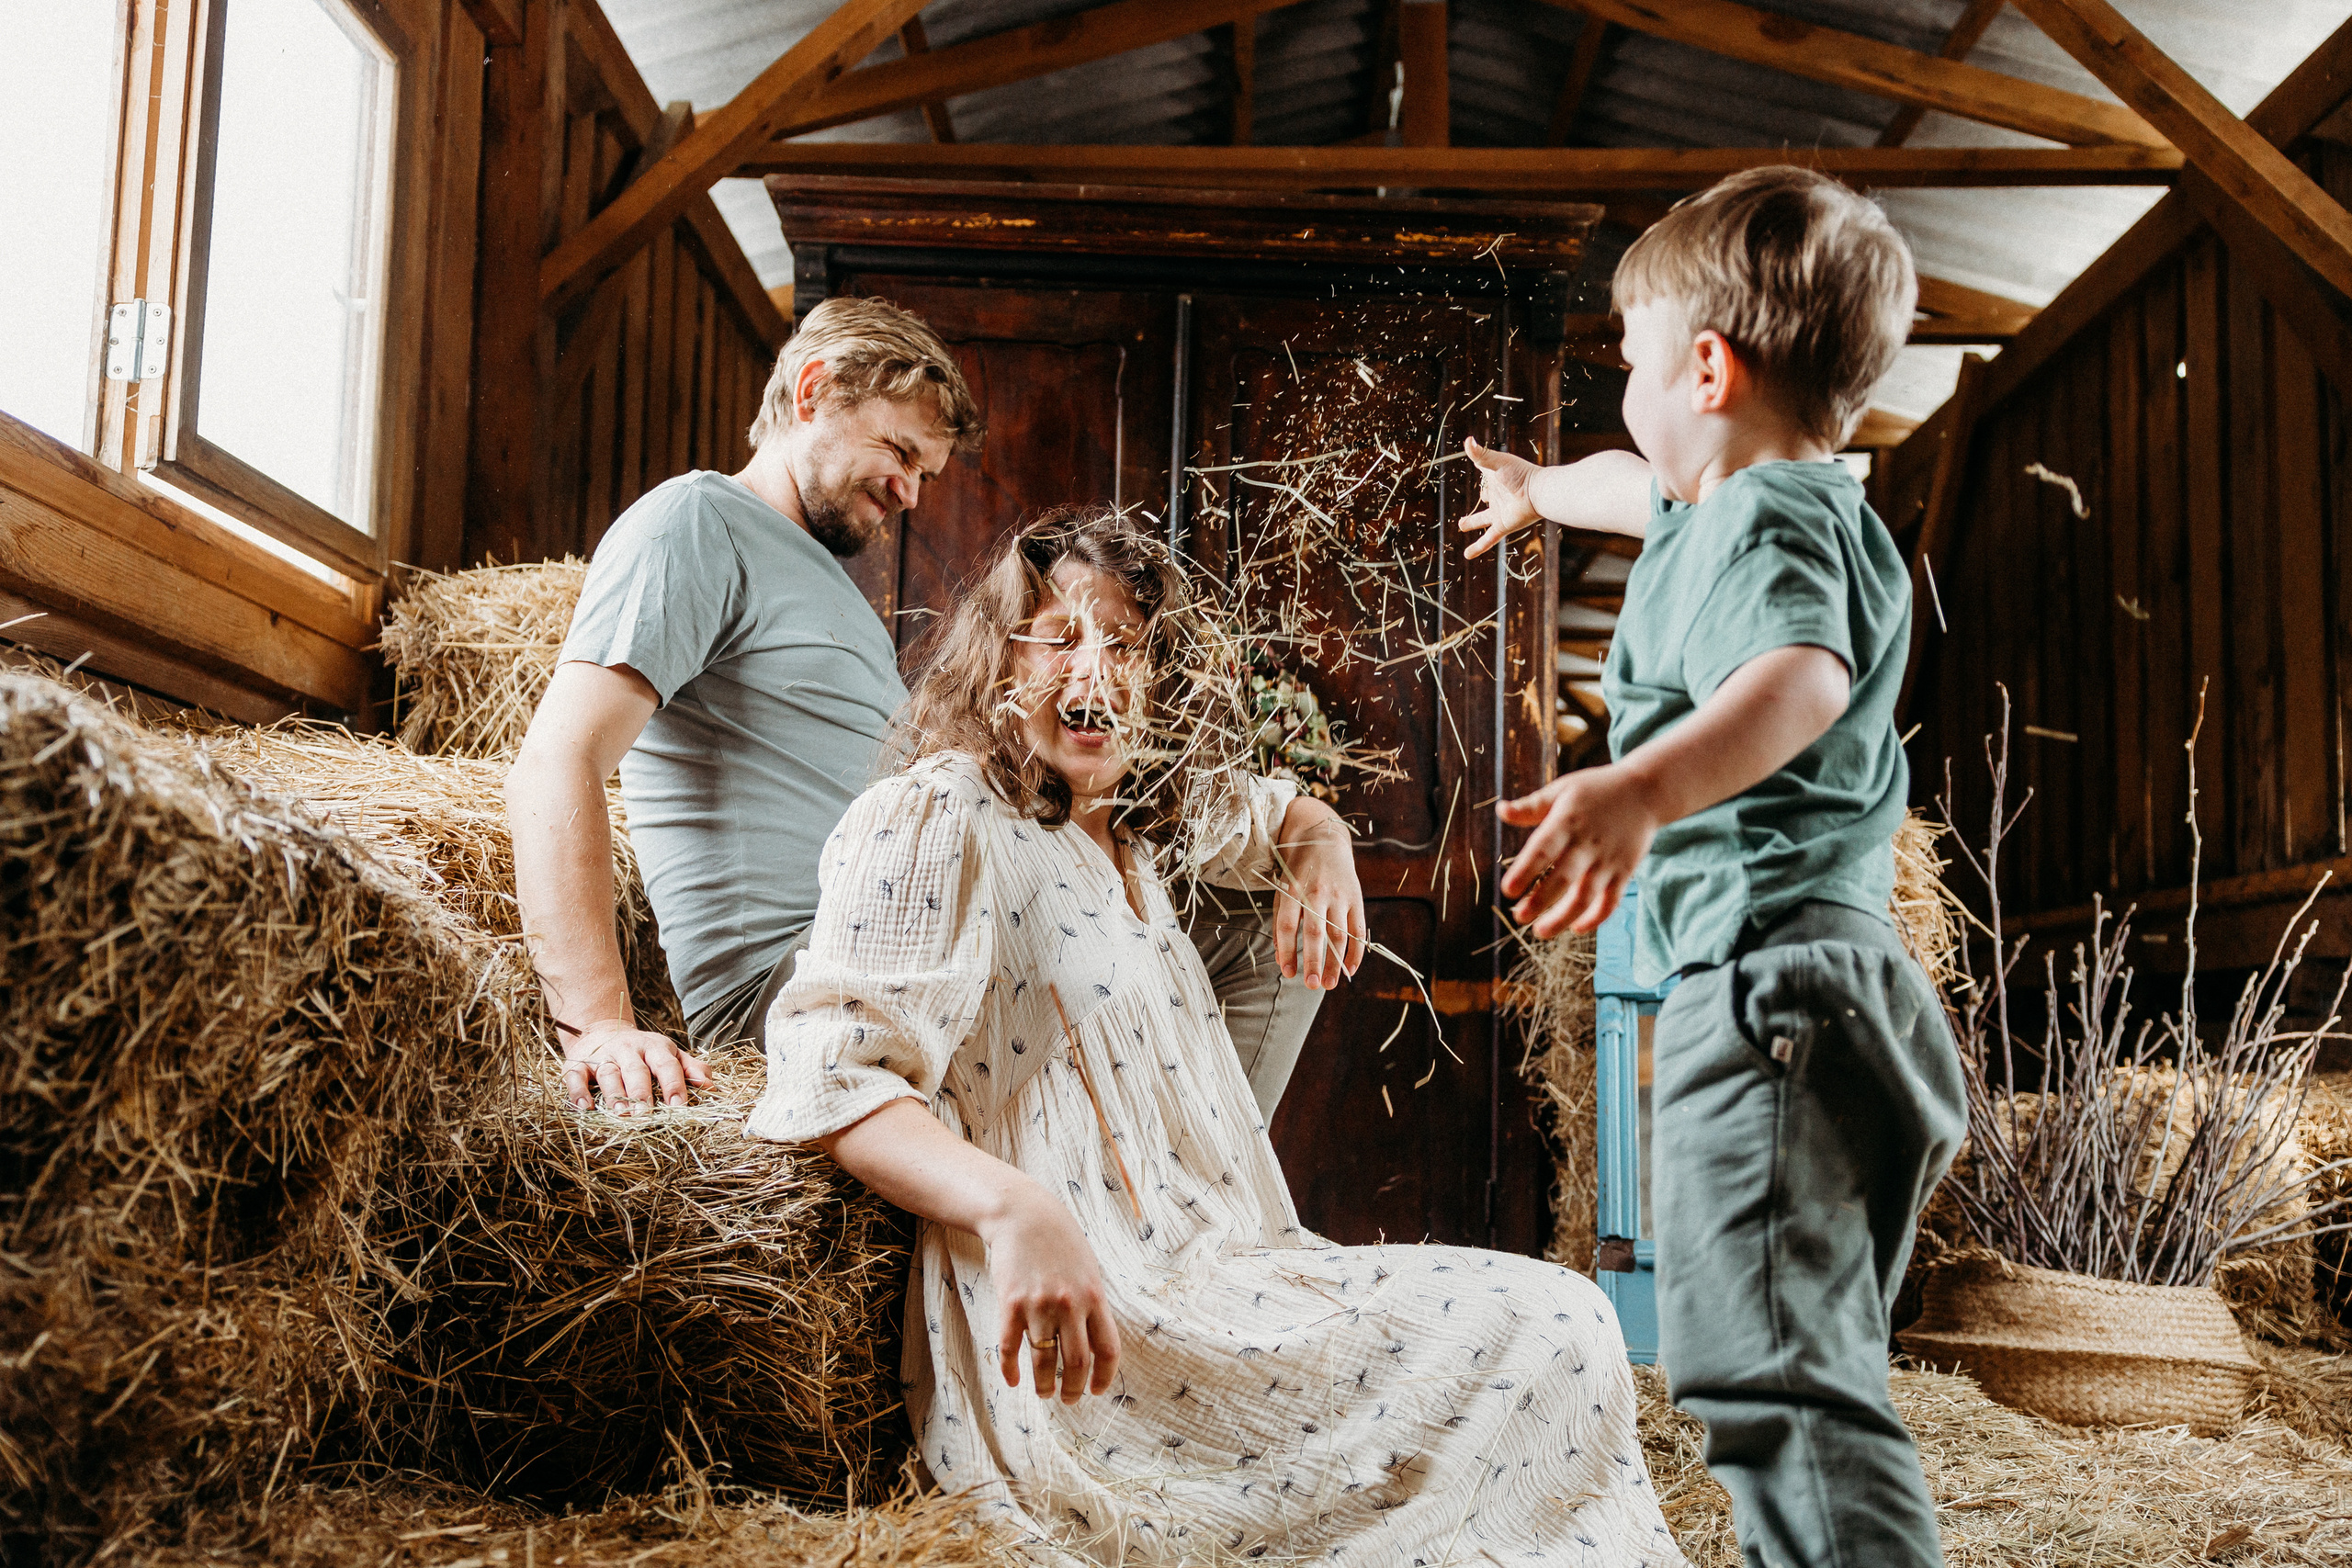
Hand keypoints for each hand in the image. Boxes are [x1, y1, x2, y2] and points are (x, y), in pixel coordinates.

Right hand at [561, 1018, 711, 1113]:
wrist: (603, 1031)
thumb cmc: (645, 1053)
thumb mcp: (671, 1055)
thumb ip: (692, 1069)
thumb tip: (712, 1088)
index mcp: (655, 1048)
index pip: (667, 1065)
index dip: (674, 1084)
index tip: (679, 1106)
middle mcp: (628, 1050)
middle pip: (636, 1070)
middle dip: (641, 1093)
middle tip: (646, 1115)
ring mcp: (603, 1056)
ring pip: (608, 1074)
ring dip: (614, 1094)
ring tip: (621, 1115)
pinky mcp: (579, 1064)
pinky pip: (577, 1076)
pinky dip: (578, 1091)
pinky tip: (585, 1108)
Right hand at [984, 1185, 1120, 1403]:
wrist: (1024, 1215)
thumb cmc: (1061, 1243)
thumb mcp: (1088, 1270)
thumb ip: (1093, 1304)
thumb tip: (1097, 1344)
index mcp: (1095, 1297)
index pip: (1107, 1349)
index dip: (1104, 1377)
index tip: (1097, 1391)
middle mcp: (1069, 1305)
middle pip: (1076, 1362)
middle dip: (1074, 1389)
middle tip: (1069, 1400)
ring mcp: (1038, 1305)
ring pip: (1044, 1361)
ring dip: (1044, 1384)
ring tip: (1044, 1393)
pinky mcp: (1010, 1304)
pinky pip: (1011, 1347)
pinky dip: (1011, 1369)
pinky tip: (1013, 1380)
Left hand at [1274, 798, 1366, 988]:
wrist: (1324, 839)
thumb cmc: (1298, 871)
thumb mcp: (1282, 889)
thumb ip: (1281, 923)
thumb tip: (1282, 958)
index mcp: (1294, 889)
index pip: (1288, 925)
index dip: (1287, 951)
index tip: (1287, 973)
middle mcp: (1317, 892)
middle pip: (1316, 932)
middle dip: (1314, 962)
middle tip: (1312, 986)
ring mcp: (1340, 895)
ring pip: (1339, 934)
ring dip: (1336, 963)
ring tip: (1329, 984)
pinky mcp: (1357, 898)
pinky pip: (1358, 930)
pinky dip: (1356, 952)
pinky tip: (1350, 970)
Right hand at [1457, 437, 1542, 558]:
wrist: (1539, 493)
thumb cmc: (1520, 474)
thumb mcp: (1497, 463)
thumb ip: (1481, 454)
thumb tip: (1467, 441)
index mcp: (1495, 478)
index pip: (1485, 473)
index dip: (1482, 466)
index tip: (1477, 460)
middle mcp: (1498, 495)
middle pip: (1487, 496)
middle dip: (1483, 496)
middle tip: (1482, 496)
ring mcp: (1499, 512)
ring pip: (1483, 519)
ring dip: (1472, 522)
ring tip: (1462, 525)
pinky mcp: (1502, 526)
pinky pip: (1488, 539)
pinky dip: (1478, 547)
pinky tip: (1467, 555)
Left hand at [1497, 763, 1663, 936]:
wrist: (1646, 791)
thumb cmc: (1597, 790)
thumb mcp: (1563, 790)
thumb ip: (1532, 806)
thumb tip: (1501, 811)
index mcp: (1567, 822)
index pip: (1543, 850)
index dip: (1525, 871)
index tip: (1507, 890)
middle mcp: (1588, 844)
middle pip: (1562, 879)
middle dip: (1539, 901)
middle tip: (1519, 917)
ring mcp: (1608, 860)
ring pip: (1585, 896)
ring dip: (1563, 917)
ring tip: (1541, 932)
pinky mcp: (1625, 872)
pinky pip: (1611, 901)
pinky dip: (1596, 918)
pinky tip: (1576, 927)